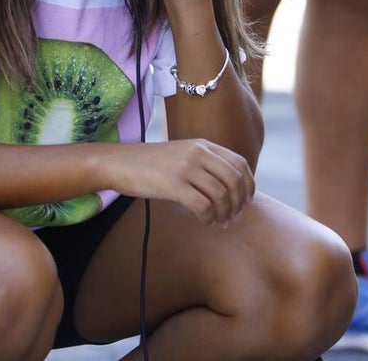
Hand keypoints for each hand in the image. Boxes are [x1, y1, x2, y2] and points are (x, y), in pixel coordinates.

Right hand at [101, 138, 254, 226]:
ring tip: (219, 222)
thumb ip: (204, 162)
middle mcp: (198, 153)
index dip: (249, 184)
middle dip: (239, 203)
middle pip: (235, 180)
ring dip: (225, 213)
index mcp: (203, 144)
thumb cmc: (151, 163)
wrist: (119, 162)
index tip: (247, 201)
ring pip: (221, 195)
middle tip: (234, 217)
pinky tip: (206, 221)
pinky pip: (203, 206)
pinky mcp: (173, 184)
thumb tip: (229, 186)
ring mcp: (186, 168)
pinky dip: (209, 217)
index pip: (239, 163)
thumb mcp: (182, 153)